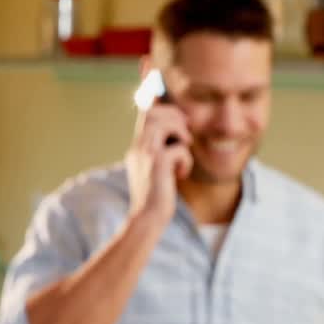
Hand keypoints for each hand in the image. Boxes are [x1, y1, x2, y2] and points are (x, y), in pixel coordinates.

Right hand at [126, 102, 192, 221]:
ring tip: (185, 147)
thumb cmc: (156, 197)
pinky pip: (179, 149)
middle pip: (153, 113)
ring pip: (164, 124)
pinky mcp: (157, 163)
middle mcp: (138, 147)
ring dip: (181, 133)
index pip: (144, 115)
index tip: (176, 114)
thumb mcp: (155, 171)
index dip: (160, 107)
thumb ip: (160, 153)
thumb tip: (179, 139)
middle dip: (174, 116)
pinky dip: (186, 160)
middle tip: (186, 132)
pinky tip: (182, 174)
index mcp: (137, 148)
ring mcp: (145, 154)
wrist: (147, 217)